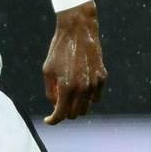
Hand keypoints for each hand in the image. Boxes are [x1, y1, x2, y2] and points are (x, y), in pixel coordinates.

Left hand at [41, 1, 105, 124]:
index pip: (61, 114)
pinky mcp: (102, 78)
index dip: (53, 120)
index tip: (48, 120)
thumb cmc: (59, 49)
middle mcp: (82, 88)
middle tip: (58, 105)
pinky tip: (80, 88)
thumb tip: (55, 105)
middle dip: (64, 113)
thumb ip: (51, 91)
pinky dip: (88, 97)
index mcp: (66, 87)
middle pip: (74, 114)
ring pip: (86, 108)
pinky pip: (96, 97)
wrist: (78, 30)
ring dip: (76, 106)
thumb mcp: (48, 70)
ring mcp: (94, 84)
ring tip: (68, 96)